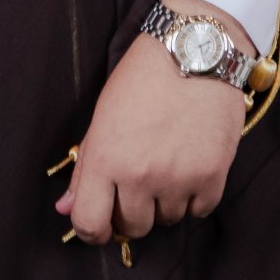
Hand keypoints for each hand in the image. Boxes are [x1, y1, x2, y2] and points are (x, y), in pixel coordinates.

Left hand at [55, 0, 251, 244]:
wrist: (196, 48)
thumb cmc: (144, 76)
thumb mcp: (103, 115)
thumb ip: (85, 167)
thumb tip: (66, 208)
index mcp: (105, 159)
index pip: (89, 224)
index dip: (92, 230)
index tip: (101, 224)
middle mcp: (140, 175)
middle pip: (133, 227)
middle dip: (133, 211)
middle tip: (141, 182)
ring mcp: (179, 178)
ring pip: (168, 220)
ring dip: (166, 201)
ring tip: (170, 164)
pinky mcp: (213, 175)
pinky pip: (199, 211)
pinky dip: (195, 196)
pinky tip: (192, 167)